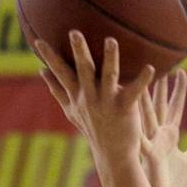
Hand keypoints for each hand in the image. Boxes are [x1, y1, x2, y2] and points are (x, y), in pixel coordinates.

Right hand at [36, 32, 153, 167]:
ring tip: (111, 41)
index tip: (36, 40)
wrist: (113, 155)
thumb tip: (41, 71)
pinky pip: (134, 92)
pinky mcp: (125, 108)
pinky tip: (150, 68)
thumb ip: (57, 90)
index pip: (60, 73)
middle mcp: (90, 97)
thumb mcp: (71, 111)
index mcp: (77, 95)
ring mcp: (107, 103)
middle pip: (83, 70)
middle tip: (74, 32)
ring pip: (108, 77)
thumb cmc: (93, 129)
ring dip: (110, 58)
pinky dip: (142, 80)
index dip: (49, 57)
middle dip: (78, 52)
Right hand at [139, 70, 186, 186]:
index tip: (181, 72)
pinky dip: (137, 126)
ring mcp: (151, 144)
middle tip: (160, 63)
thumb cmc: (170, 185)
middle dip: (161, 85)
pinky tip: (131, 111)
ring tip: (144, 78)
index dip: (179, 91)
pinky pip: (141, 137)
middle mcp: (158, 136)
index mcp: (168, 136)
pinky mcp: (147, 155)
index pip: (175, 108)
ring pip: (148, 115)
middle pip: (160, 105)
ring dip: (147, 97)